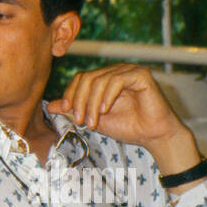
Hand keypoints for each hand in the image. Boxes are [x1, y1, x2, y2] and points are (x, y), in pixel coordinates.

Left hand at [50, 63, 200, 180]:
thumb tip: (52, 106)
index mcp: (105, 78)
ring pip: (100, 80)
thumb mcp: (94, 119)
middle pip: (87, 78)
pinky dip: (107, 96)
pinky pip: (117, 80)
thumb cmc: (128, 127)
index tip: (68, 112)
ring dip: (92, 103)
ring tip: (93, 122)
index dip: (72, 94)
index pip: (81, 78)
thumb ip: (75, 110)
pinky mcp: (141, 75)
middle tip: (81, 121)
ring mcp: (129, 71)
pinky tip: (105, 111)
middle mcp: (116, 71)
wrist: (154, 136)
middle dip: (80, 101)